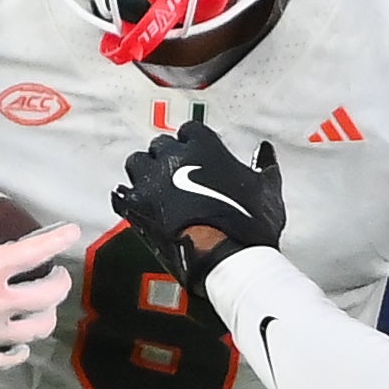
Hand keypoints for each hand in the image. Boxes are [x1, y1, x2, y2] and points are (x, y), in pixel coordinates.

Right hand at [0, 171, 79, 379]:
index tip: (72, 231)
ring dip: (47, 313)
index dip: (58, 239)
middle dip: (60, 281)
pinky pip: (11, 358)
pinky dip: (22, 348)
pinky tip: (19, 341)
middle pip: (48, 295)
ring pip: (38, 328)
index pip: (35, 252)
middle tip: (56, 272)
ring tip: (44, 304)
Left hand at [111, 118, 284, 294]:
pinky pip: (121, 194)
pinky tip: (136, 206)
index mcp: (204, 147)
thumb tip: (265, 153)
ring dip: (145, 173)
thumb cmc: (247, 226)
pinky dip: (128, 199)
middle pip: (160, 145)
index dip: (193, 143)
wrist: (226, 258)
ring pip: (137, 163)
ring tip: (155, 187)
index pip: (190, 131)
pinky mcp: (136, 207)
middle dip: (167, 157)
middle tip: (175, 172)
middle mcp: (173, 158)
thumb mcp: (267, 191)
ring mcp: (151, 182)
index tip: (197, 153)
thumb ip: (264, 167)